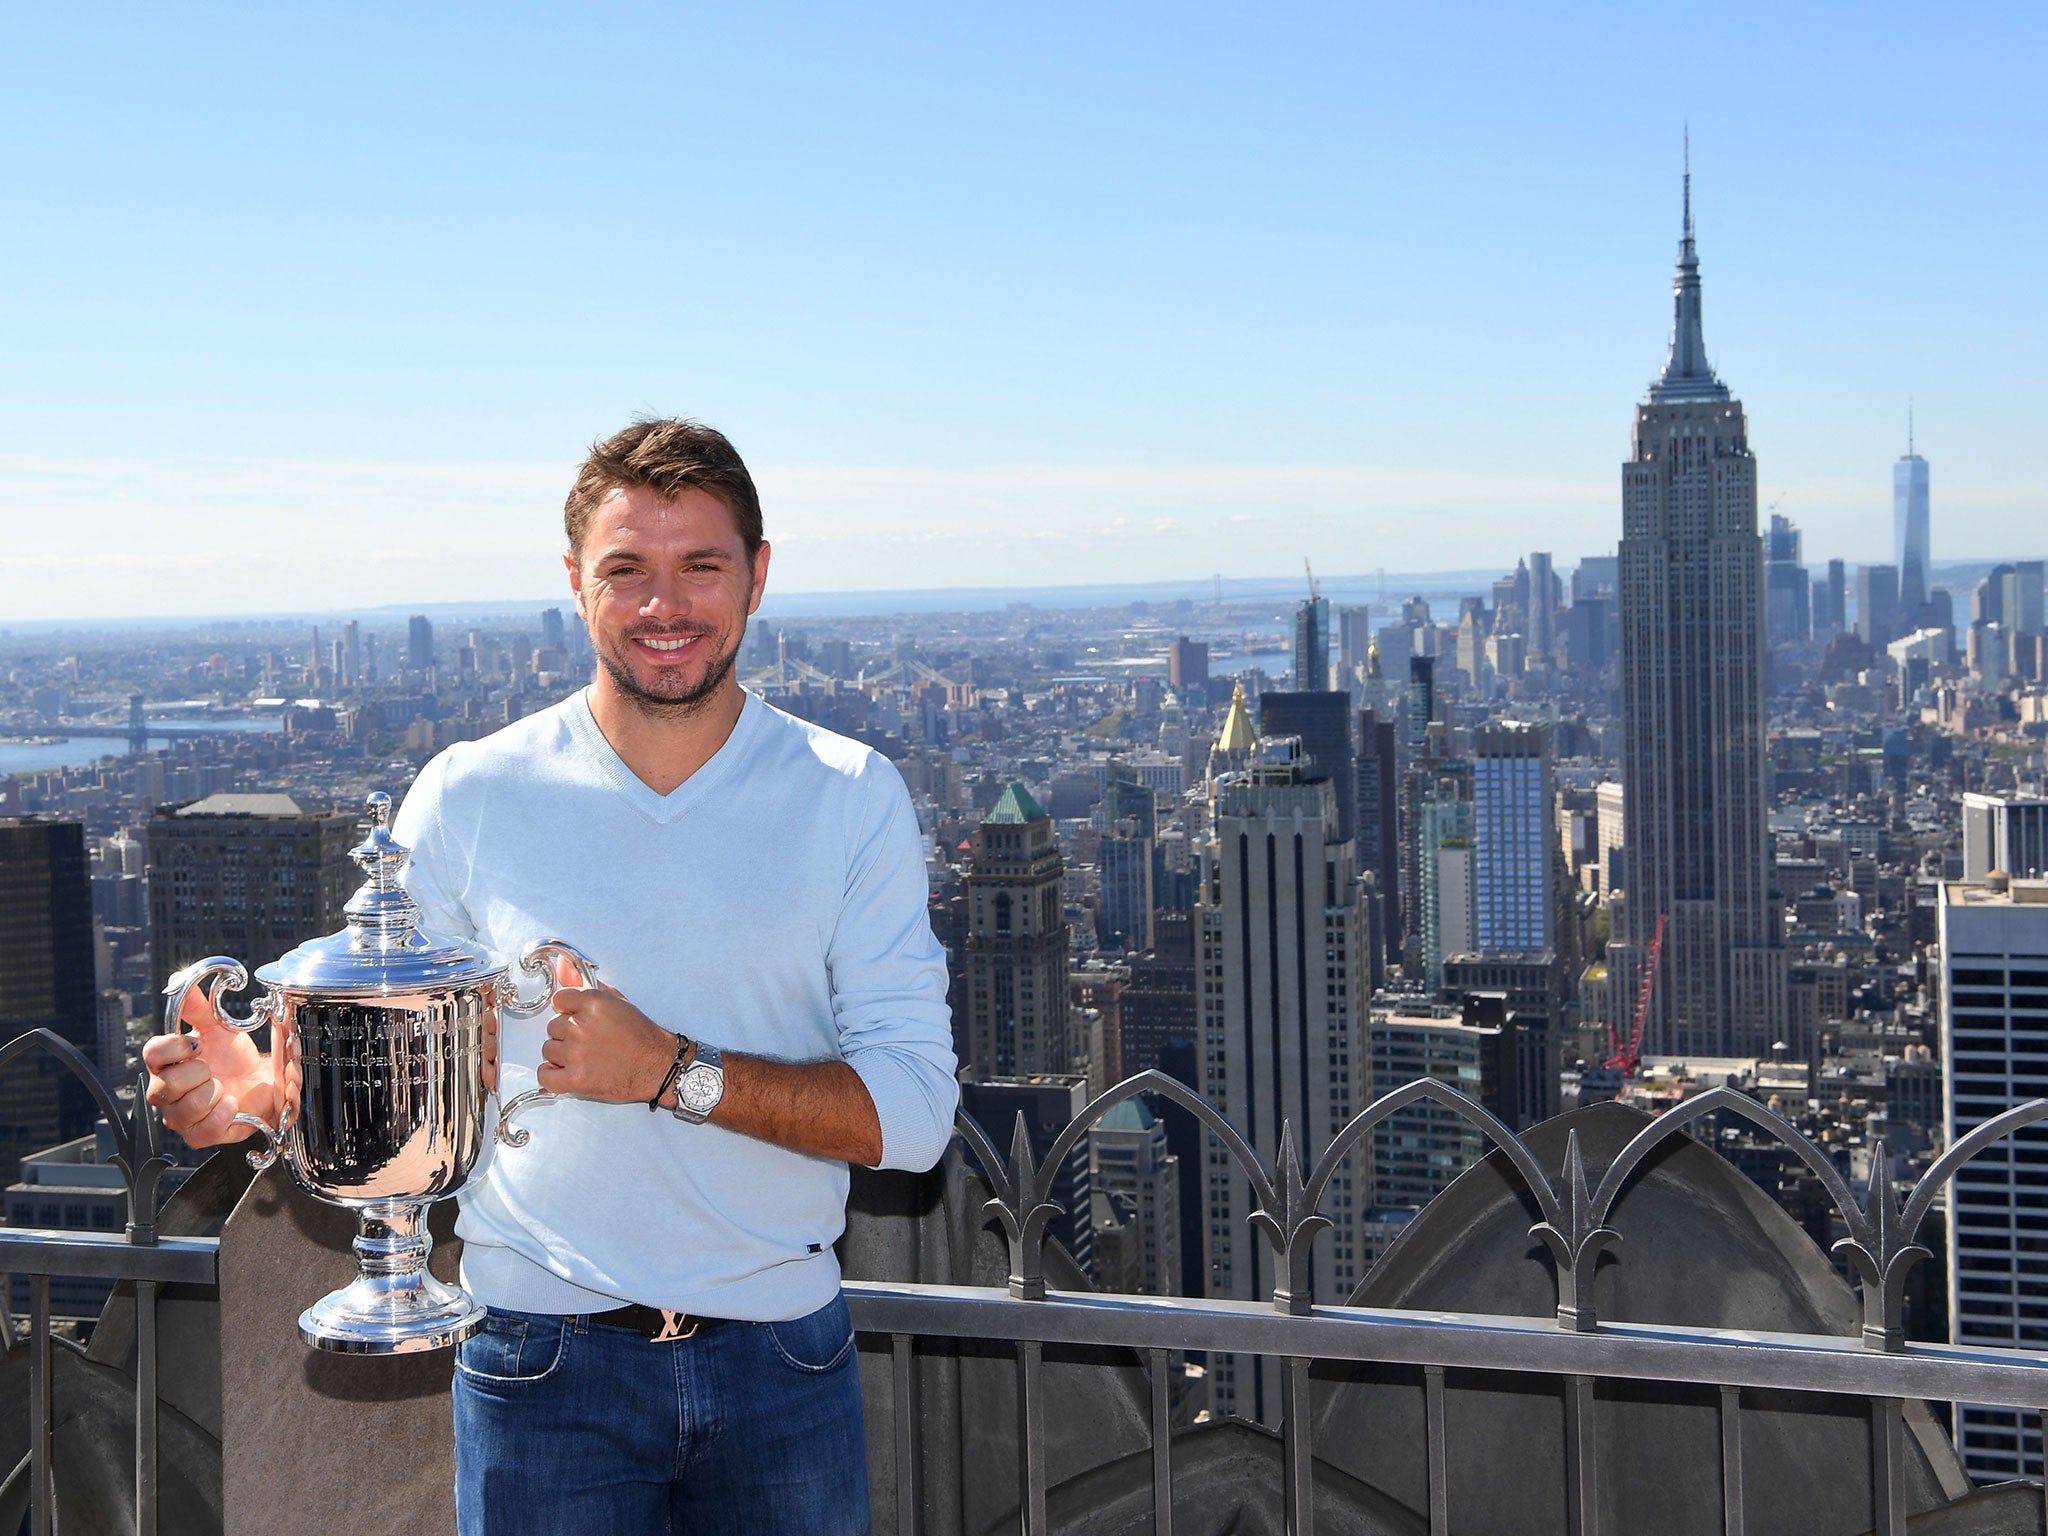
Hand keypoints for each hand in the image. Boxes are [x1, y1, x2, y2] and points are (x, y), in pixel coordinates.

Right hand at [141, 980, 284, 1146]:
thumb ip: (198, 1007)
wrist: (261, 1082)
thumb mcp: (219, 1028)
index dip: (174, 1048)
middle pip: (164, 1086)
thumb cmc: (234, 1058)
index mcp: (166, 1063)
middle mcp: (166, 1092)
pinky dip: (222, 1113)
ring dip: (212, 1093)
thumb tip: (178, 979)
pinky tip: (231, 1103)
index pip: (151, 1054)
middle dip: (198, 1073)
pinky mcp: (199, 1135)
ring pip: (184, 1108)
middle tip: (215, 1068)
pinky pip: (202, 1130)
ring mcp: (180, 1116)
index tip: (198, 1044)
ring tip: (224, 1086)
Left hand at [538, 983, 674, 1103]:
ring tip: (585, 1056)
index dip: (569, 1010)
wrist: (658, 1067)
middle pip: (553, 1026)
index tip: (578, 1017)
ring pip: (548, 1049)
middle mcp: (582, 1026)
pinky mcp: (576, 1079)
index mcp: (593, 1003)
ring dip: (562, 1054)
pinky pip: (546, 1075)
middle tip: (588, 1039)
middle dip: (567, 1032)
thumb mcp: (617, 1001)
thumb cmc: (642, 1037)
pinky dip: (552, 1076)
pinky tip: (566, 1072)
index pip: (559, 1000)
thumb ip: (587, 983)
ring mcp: (576, 1054)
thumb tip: (562, 966)